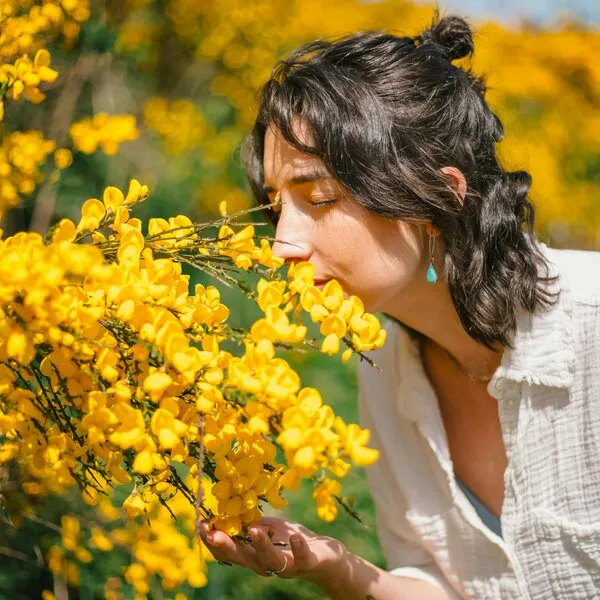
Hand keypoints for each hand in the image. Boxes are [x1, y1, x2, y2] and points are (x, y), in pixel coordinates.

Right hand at [197, 516, 347, 581]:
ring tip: (252, 530)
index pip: (229, 551)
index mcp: (253, 555)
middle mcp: (265, 564)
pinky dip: (297, 548)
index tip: (200, 524)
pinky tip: (295, 538)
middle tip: (212, 534)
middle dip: (226, 546)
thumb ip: (250, 524)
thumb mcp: (268, 528)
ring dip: (259, 544)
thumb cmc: (291, 539)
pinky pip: (301, 557)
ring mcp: (285, 565)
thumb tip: (229, 510)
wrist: (325, 556)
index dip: (213, 541)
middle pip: (243, 558)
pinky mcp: (306, 562)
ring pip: (269, 559)